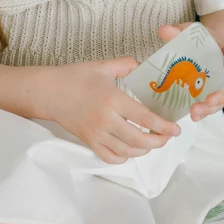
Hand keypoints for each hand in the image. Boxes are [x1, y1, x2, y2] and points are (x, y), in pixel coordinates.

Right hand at [40, 57, 181, 163]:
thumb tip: (146, 66)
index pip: (145, 118)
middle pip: (139, 140)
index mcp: (112, 99)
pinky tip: (131, 150)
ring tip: (152, 142)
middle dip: (158, 142)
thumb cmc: (75, 77)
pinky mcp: (89, 143)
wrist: (48, 92)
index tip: (176, 129)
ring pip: (127, 152)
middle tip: (166, 137)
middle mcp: (106, 120)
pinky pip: (110, 158)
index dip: (164, 127)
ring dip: (144, 151)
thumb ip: (127, 65)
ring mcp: (96, 134)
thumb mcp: (103, 66)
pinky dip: (124, 158)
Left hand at [159, 23, 223, 121]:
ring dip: (209, 109)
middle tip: (209, 100)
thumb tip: (164, 30)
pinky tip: (191, 116)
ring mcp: (217, 87)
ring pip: (220, 102)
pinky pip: (209, 107)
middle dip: (221, 95)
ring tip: (194, 113)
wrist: (203, 49)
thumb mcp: (192, 32)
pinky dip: (201, 112)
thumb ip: (180, 31)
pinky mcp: (208, 96)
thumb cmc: (200, 41)